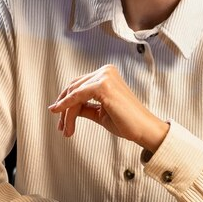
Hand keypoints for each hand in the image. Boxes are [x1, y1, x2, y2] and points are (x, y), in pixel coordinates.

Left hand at [48, 65, 168, 151]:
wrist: (143, 130)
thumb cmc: (127, 122)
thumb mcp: (99, 113)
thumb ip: (84, 107)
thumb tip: (65, 107)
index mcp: (107, 74)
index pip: (79, 85)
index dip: (66, 101)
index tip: (59, 116)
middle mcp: (105, 71)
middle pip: (74, 88)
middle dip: (64, 108)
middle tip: (61, 127)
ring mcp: (105, 76)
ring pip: (74, 94)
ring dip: (66, 114)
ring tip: (66, 130)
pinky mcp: (103, 85)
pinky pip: (77, 96)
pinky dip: (67, 107)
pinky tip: (62, 117)